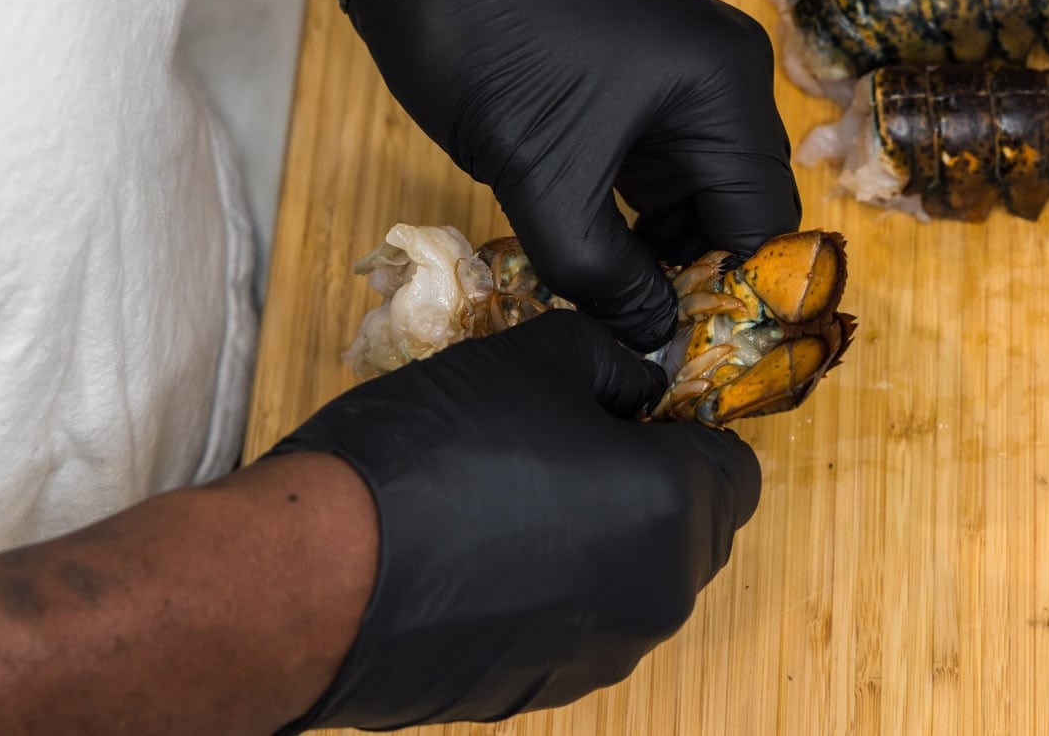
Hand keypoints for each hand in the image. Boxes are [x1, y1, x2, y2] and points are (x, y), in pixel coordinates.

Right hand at [268, 311, 761, 730]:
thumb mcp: (536, 358)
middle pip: (694, 528)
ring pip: (637, 580)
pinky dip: (559, 589)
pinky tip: (487, 554)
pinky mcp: (537, 689)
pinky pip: (581, 624)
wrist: (311, 576)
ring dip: (606, 538)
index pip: (737, 468)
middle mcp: (656, 597)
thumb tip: (637, 383)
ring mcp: (599, 654)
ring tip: (520, 495)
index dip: (690, 428)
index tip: (635, 408)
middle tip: (573, 440)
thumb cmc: (436, 452)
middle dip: (654, 482)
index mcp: (675, 511)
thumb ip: (611, 362)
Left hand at [329, 0, 801, 350]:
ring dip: (659, 252)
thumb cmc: (484, 41)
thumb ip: (600, 273)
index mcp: (725, 90)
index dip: (736, 298)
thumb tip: (650, 339)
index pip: (764, 221)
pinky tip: (596, 260)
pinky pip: (654, 166)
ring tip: (616, 312)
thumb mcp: (542, 175)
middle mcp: (722, 79)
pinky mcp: (636, 78)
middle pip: (735, 208)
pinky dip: (631, 216)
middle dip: (695, 278)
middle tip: (649, 346)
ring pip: (692, 193)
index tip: (694, 360)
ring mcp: (680, 75)